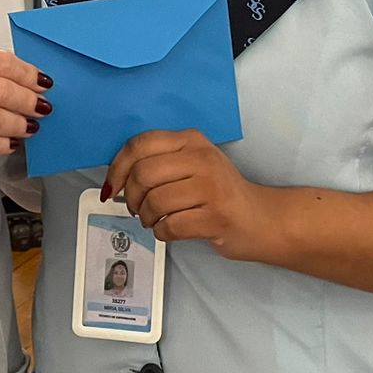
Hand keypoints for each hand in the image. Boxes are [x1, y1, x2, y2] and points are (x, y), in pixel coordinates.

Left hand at [106, 129, 277, 261]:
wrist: (260, 218)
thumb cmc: (218, 192)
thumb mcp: (193, 163)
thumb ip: (160, 161)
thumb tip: (116, 178)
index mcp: (191, 140)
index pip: (140, 145)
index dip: (117, 168)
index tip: (113, 187)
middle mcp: (202, 158)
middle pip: (143, 174)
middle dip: (132, 197)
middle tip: (137, 208)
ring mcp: (211, 188)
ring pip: (154, 202)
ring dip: (146, 218)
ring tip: (155, 220)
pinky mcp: (215, 217)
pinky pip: (170, 227)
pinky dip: (162, 233)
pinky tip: (170, 230)